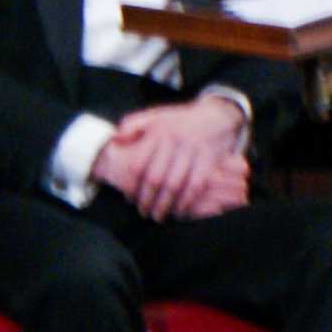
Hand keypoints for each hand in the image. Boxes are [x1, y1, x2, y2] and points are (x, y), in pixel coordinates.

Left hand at [95, 98, 248, 221]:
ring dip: (164, 205)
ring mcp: (192, 150)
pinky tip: (180, 211)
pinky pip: (195, 186)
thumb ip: (132, 125)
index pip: (136, 165)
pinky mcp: (209, 159)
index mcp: (156, 131)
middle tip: (143, 212)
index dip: (130, 185)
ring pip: (174, 185)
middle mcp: (173, 140)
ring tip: (158, 216)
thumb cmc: (180, 122)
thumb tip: (114, 139)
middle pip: (154, 178)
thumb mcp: (155, 116)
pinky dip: (186, 202)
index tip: (129, 198)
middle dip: (146, 200)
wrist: (216, 116)